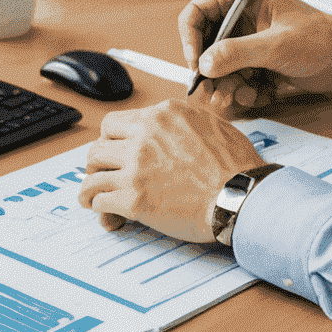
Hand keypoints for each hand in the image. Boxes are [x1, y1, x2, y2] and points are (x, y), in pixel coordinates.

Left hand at [78, 99, 264, 239]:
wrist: (241, 195)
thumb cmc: (235, 165)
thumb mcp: (210, 123)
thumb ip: (182, 122)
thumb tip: (172, 128)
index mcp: (162, 115)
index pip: (116, 122)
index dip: (111, 140)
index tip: (113, 152)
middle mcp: (144, 135)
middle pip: (99, 145)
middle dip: (97, 163)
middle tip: (102, 175)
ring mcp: (136, 166)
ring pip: (92, 171)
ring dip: (90, 186)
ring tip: (91, 197)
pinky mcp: (134, 198)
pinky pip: (99, 199)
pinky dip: (99, 209)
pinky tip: (107, 216)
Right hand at [180, 0, 331, 113]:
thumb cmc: (322, 41)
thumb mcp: (277, 46)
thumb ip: (237, 53)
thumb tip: (203, 65)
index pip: (198, 11)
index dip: (191, 37)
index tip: (195, 64)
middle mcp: (242, 16)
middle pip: (205, 42)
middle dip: (209, 69)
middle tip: (214, 92)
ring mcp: (250, 40)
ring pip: (220, 65)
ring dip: (226, 84)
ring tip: (240, 97)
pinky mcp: (259, 61)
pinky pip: (237, 77)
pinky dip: (244, 90)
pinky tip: (260, 95)